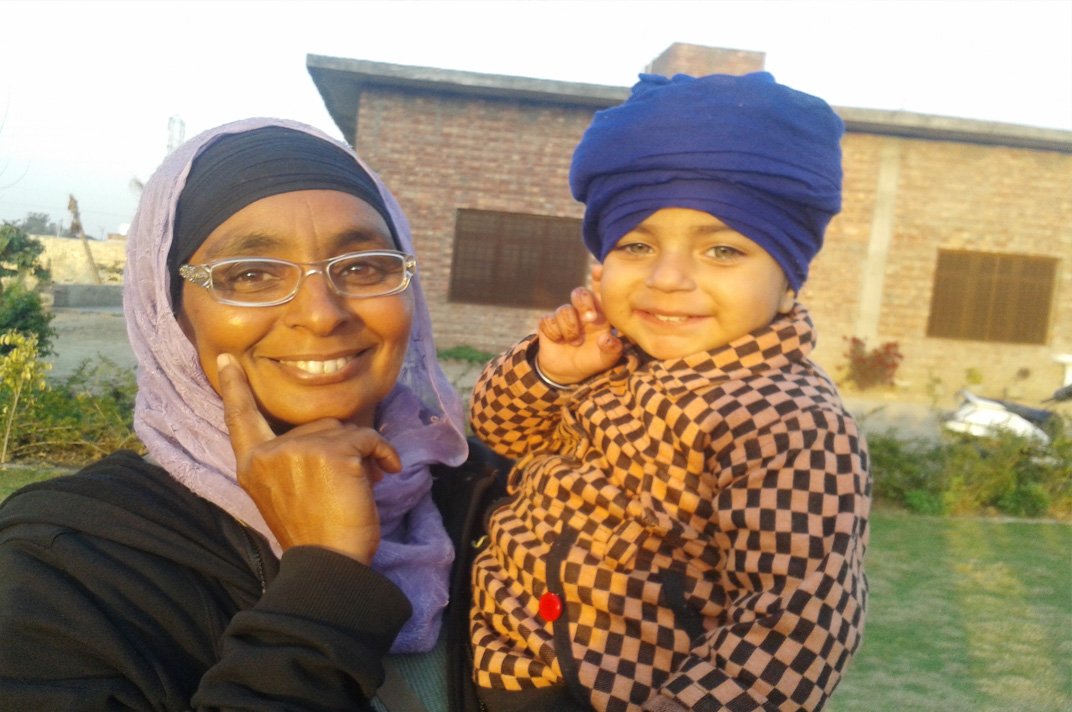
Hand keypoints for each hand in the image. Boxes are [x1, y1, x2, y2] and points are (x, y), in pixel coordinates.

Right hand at [216, 353, 400, 563]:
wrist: (328, 565)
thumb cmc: (315, 536)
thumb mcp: (286, 495)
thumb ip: (293, 462)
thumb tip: (336, 435)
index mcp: (252, 465)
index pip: (240, 419)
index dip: (234, 389)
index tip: (228, 360)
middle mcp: (269, 453)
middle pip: (316, 424)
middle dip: (340, 448)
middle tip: (347, 484)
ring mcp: (299, 449)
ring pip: (344, 429)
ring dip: (362, 453)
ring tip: (362, 485)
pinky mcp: (332, 451)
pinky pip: (368, 437)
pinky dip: (384, 453)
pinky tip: (387, 473)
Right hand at [535, 264, 621, 384]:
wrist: (567, 372)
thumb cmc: (592, 360)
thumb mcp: (605, 359)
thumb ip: (611, 349)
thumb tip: (607, 338)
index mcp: (600, 314)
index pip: (600, 292)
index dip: (599, 279)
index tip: (597, 270)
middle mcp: (582, 312)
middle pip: (580, 293)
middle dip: (584, 303)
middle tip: (590, 319)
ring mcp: (565, 317)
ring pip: (564, 309)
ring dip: (569, 327)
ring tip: (575, 342)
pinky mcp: (548, 324)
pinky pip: (547, 321)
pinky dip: (553, 332)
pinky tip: (558, 341)